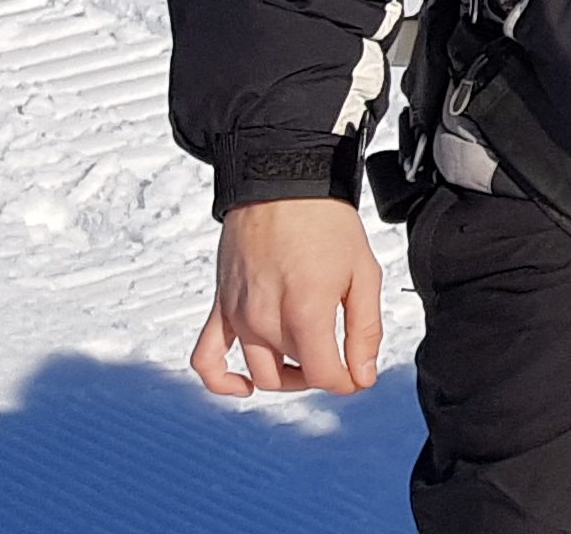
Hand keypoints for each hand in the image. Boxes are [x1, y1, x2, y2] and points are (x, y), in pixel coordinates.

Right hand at [190, 198, 385, 395]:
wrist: (282, 185)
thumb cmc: (325, 223)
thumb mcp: (364, 273)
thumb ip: (365, 330)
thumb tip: (362, 375)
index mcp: (305, 311)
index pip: (324, 376)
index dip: (347, 381)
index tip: (358, 372)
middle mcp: (264, 319)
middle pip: (293, 375)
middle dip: (321, 374)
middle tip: (339, 355)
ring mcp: (238, 315)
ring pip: (259, 373)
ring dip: (285, 377)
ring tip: (306, 358)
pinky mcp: (221, 308)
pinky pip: (206, 358)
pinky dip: (221, 381)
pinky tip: (243, 385)